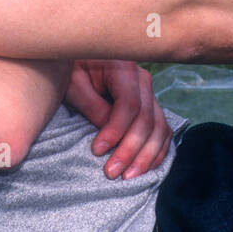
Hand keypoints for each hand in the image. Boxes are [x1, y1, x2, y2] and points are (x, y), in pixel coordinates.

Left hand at [64, 60, 170, 179]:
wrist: (77, 55)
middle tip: (112, 172)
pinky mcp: (148, 105)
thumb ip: (92, 106)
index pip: (129, 105)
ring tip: (129, 176)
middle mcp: (142, 81)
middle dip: (131, 150)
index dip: (115, 131)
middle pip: (146, 120)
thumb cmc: (71, 67)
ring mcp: (148, 93)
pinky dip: (157, 150)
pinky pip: (161, 129)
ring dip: (146, 155)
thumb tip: (108, 136)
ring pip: (159, 128)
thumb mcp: (74, 83)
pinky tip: (146, 167)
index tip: (97, 151)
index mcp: (125, 68)